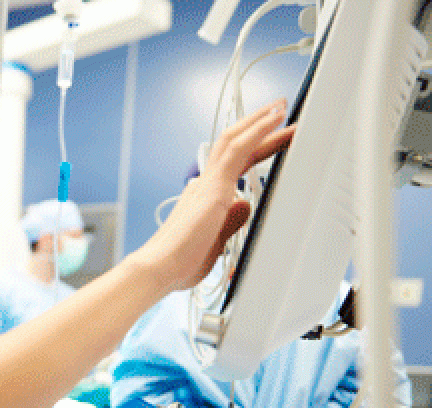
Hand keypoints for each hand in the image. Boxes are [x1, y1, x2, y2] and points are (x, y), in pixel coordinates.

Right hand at [132, 98, 294, 292]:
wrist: (160, 267)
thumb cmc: (180, 262)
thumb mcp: (216, 242)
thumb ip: (232, 222)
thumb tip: (244, 206)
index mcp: (206, 197)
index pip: (235, 164)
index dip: (256, 148)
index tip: (273, 138)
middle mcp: (205, 185)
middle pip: (234, 145)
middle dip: (259, 128)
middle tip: (280, 110)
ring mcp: (208, 184)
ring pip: (234, 139)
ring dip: (260, 121)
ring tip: (280, 106)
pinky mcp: (214, 187)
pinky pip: (238, 149)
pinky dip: (258, 131)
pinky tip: (275, 119)